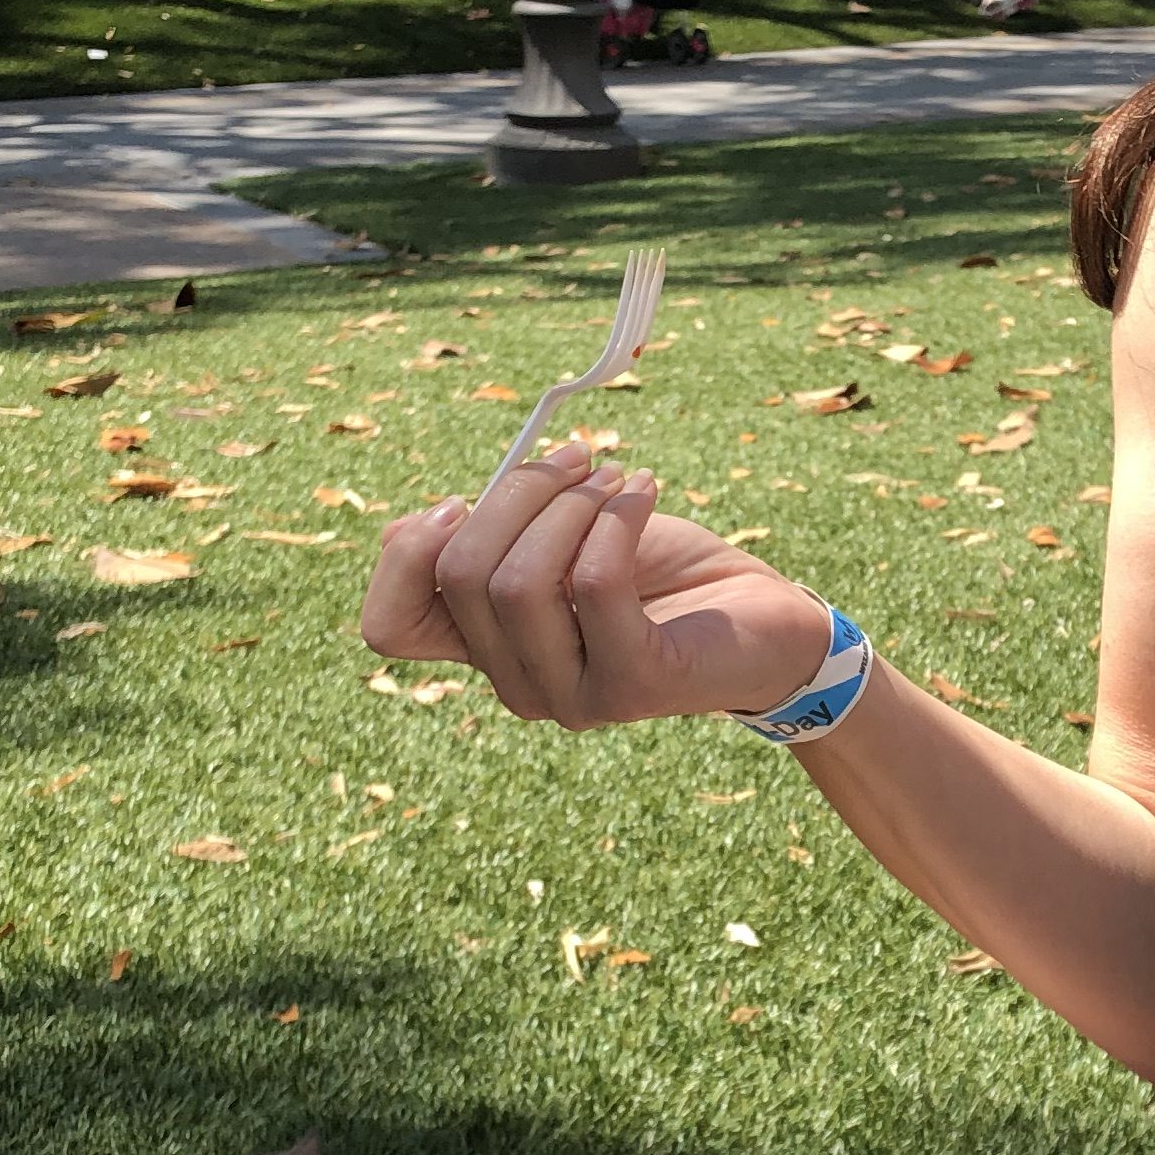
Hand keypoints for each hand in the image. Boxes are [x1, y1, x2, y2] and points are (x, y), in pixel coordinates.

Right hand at [359, 441, 835, 724]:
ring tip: (616, 478)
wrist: (767, 621)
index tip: (461, 498)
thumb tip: (426, 520)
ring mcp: (573, 697)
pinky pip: (594, 582)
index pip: (387, 628)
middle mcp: (518, 686)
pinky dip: (616, 517)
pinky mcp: (634, 686)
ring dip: (570, 503)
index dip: (405, 555)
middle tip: (578, 457)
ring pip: (521, 582)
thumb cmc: (663, 573)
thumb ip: (496, 534)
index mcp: (487, 649)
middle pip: (462, 576)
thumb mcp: (565, 539)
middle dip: (516, 492)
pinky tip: (645, 489)